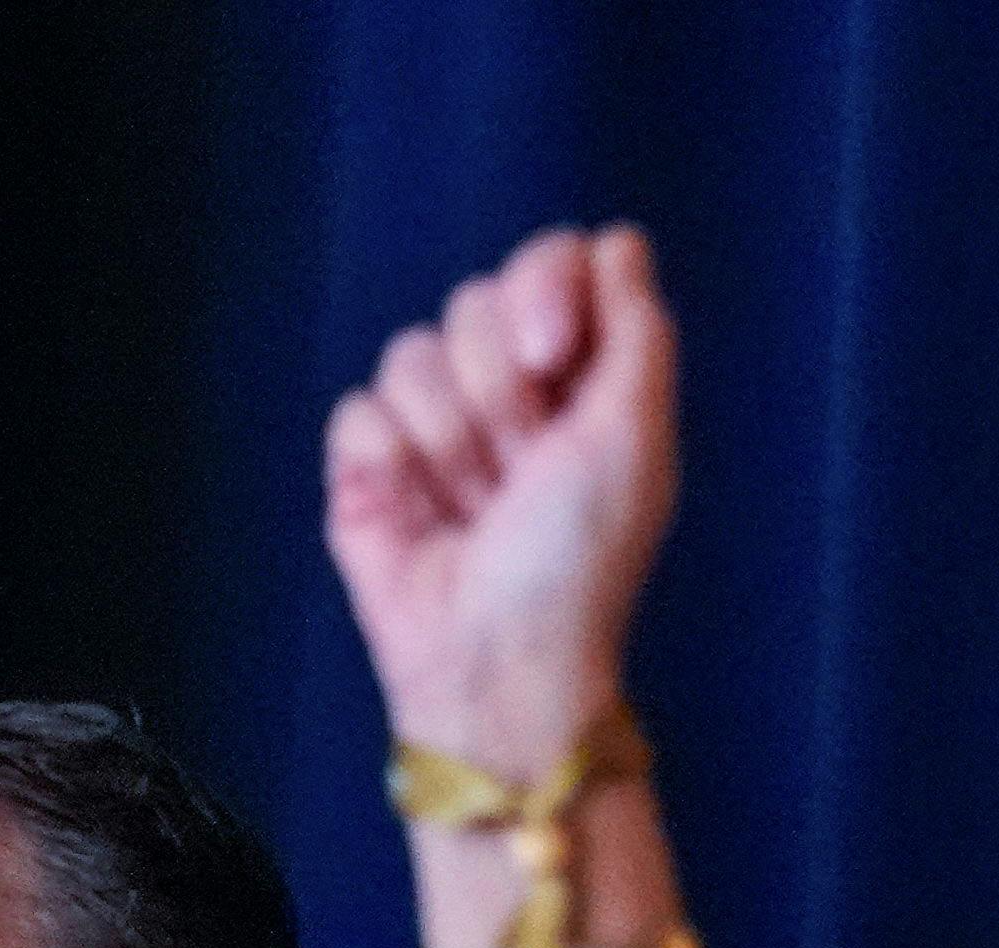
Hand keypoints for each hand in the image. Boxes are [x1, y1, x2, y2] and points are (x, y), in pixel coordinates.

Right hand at [325, 225, 678, 777]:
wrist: (495, 654)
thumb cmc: (579, 558)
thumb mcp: (635, 438)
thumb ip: (637, 332)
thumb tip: (619, 243)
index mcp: (585, 375)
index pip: (555, 261)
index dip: (544, 292)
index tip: (553, 356)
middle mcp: (511, 386)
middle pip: (478, 299)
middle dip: (502, 391)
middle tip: (526, 466)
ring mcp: (436, 420)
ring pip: (414, 351)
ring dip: (453, 440)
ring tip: (479, 505)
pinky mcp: (370, 459)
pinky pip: (360, 408)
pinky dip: (395, 466)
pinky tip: (423, 517)